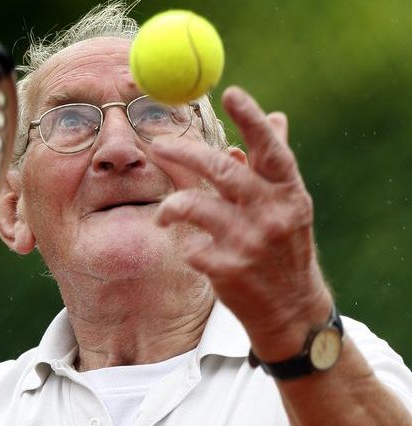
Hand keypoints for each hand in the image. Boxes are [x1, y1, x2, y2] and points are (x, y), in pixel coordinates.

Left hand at [152, 86, 331, 361]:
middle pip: (221, 170)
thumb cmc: (285, 249)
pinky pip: (189, 244)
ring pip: (193, 205)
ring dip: (171, 206)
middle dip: (184, 152)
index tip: (232, 93)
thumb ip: (274, 164)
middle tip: (158, 144)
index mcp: (289, 194)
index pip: (272, 150)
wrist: (290, 310)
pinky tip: (193, 251)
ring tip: (163, 214)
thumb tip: (275, 116)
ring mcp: (249, 243)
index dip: (252, 120)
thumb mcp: (288, 206)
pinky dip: (185, 244)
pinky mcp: (227, 270)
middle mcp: (272, 215)